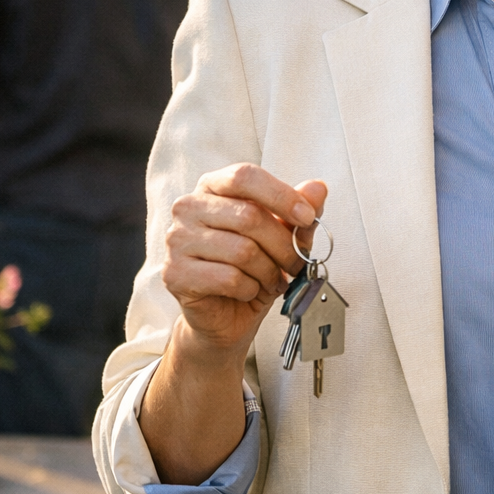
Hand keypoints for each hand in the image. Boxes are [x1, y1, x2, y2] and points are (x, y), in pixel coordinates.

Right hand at [163, 164, 327, 360]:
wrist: (224, 317)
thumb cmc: (251, 269)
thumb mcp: (280, 236)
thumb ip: (298, 211)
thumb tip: (317, 188)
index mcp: (211, 187)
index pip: (245, 176)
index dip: (281, 195)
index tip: (307, 218)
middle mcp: (188, 207)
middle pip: (250, 216)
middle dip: (283, 246)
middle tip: (295, 264)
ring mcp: (176, 240)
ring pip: (243, 251)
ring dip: (269, 272)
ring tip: (272, 280)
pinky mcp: (175, 274)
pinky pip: (229, 278)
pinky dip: (250, 289)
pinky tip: (249, 291)